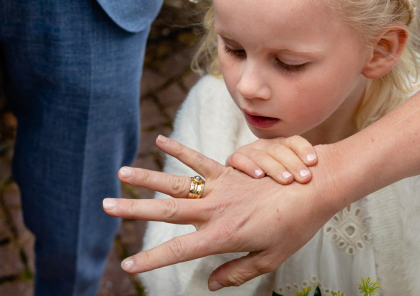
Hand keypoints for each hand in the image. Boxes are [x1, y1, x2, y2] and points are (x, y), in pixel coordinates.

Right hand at [103, 136, 343, 289]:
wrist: (314, 190)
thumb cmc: (294, 228)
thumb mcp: (269, 259)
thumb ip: (237, 271)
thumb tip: (212, 283)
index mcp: (222, 235)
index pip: (178, 250)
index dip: (151, 260)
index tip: (128, 265)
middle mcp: (214, 210)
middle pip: (165, 210)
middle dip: (133, 210)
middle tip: (106, 205)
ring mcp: (220, 188)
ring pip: (175, 182)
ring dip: (146, 178)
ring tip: (122, 172)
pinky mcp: (227, 171)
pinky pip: (199, 159)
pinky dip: (179, 149)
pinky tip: (159, 138)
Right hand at [225, 136, 318, 184]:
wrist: (241, 191)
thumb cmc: (272, 187)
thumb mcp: (288, 179)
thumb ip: (301, 176)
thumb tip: (328, 183)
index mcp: (281, 146)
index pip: (294, 141)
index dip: (304, 149)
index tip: (314, 162)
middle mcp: (265, 146)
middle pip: (280, 149)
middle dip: (294, 163)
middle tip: (305, 178)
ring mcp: (249, 151)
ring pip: (262, 154)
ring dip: (275, 167)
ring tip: (286, 181)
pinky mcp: (233, 160)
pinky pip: (239, 159)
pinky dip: (249, 166)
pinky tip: (259, 176)